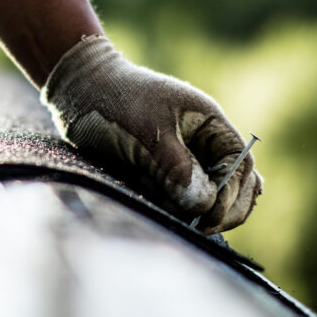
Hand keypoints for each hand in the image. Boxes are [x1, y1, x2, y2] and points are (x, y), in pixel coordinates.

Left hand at [41, 36, 262, 232]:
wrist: (76, 91)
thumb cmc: (113, 101)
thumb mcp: (147, 132)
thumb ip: (177, 168)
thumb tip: (205, 204)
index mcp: (210, 123)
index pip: (240, 165)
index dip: (232, 193)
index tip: (209, 216)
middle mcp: (203, 144)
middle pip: (233, 186)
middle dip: (218, 208)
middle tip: (194, 224)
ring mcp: (183, 161)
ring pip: (205, 199)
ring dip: (187, 208)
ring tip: (156, 197)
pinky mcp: (161, 176)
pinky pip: (176, 201)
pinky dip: (168, 207)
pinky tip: (145, 193)